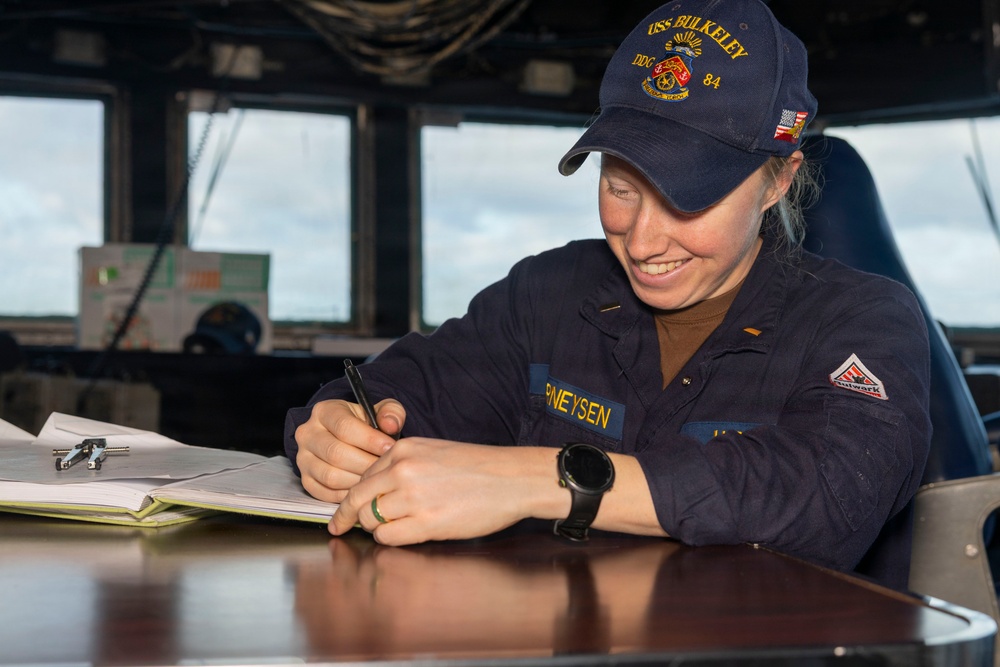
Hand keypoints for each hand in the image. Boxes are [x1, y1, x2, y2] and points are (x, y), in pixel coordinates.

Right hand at [294, 397, 404, 502]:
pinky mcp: (306, 480)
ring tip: (377, 478)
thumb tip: (391, 425)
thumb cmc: (367, 424)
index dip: (370, 439)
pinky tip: (364, 487)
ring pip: (330, 476)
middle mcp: (308, 434)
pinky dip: (347, 494)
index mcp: (324, 411)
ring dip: (358, 480)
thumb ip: (391, 413)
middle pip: (336, 454)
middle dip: (366, 463)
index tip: (390, 447)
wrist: (350, 438)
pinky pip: (325, 493)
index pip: (344, 427)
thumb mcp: (380, 411)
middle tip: (387, 467)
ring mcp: (303, 459)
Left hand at [329, 439, 568, 544]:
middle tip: (341, 529)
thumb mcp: (433, 452)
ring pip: (370, 520)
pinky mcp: (426, 523)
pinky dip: (391, 539)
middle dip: (348, 518)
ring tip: (395, 528)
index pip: (361, 478)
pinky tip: (406, 534)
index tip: (342, 514)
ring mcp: (413, 497)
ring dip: (377, 528)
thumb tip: (375, 491)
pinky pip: (388, 537)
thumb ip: (402, 466)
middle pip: (357, 500)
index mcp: (403, 451)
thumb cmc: (478, 467)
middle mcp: (403, 471)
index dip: (349, 499)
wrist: (512, 479)